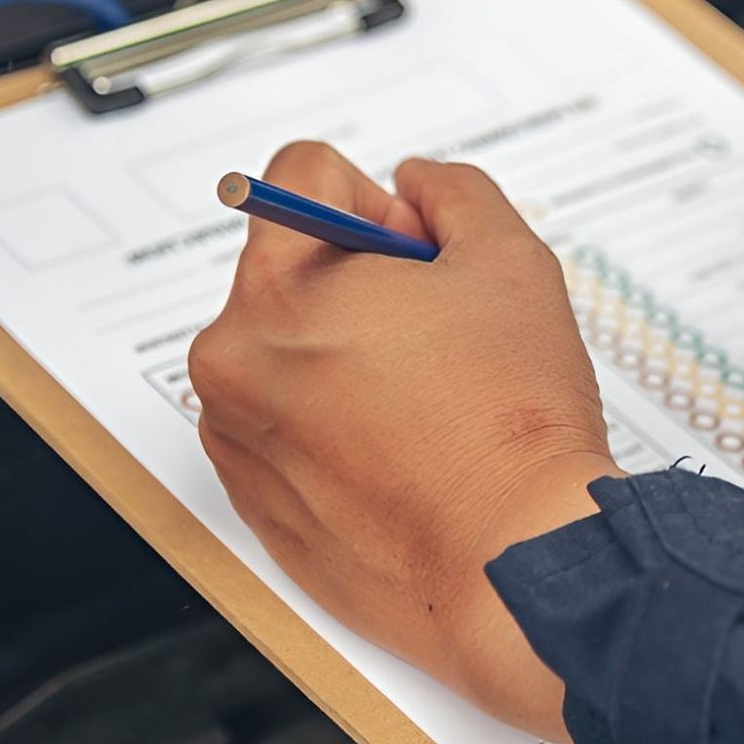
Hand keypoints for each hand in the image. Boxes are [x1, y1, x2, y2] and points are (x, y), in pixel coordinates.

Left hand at [190, 142, 619, 743]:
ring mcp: (237, 437)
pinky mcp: (254, 501)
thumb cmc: (509, 424)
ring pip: (288, 348)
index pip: (301, 178)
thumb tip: (418, 185)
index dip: (379, 202)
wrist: (511, 565)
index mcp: (276, 289)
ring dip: (343, 354)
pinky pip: (284, 424)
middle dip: (360, 280)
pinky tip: (402, 449)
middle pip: (291, 265)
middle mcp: (232, 360)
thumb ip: (452, 193)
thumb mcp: (508, 259)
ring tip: (424, 400)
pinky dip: (333, 423)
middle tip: (434, 333)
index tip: (417, 256)